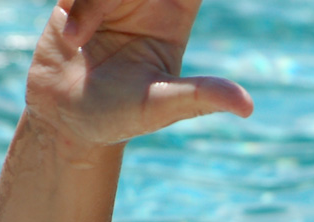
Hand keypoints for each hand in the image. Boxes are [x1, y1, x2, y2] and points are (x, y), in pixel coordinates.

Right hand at [26, 0, 252, 147]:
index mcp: (175, 14)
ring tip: (79, 39)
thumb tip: (248, 107)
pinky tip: (71, 37)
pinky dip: (77, 3)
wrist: (65, 119)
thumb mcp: (161, 106)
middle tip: (112, 8)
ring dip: (94, 2)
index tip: (173, 5)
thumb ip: (200, 96)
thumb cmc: (120, 116)